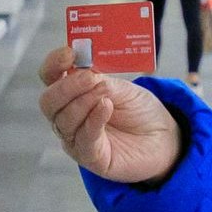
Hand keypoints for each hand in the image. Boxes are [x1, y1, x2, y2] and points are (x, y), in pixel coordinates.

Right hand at [39, 47, 185, 184]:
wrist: (162, 137)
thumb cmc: (139, 111)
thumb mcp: (123, 88)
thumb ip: (103, 82)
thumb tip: (86, 74)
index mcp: (71, 93)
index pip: (50, 77)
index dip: (53, 64)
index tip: (69, 53)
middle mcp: (67, 116)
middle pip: (48, 102)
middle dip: (66, 87)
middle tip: (89, 78)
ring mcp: (75, 138)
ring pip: (63, 121)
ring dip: (83, 102)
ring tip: (105, 93)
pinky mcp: (90, 157)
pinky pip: (83, 139)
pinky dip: (93, 120)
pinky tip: (105, 108)